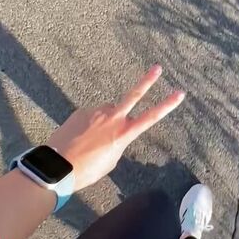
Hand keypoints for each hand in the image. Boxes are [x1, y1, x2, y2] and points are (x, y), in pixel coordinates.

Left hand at [48, 65, 184, 191]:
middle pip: (134, 95)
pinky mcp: (82, 111)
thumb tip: (113, 130)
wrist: (58, 166)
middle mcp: (113, 118)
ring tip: (92, 140)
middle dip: (148, 80)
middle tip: (157, 67)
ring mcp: (96, 112)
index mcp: (124, 134)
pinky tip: (81, 137)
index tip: (179, 93)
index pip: (152, 116)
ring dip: (106, 120)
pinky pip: (91, 116)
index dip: (167, 105)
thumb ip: (118, 141)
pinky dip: (90, 124)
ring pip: (108, 111)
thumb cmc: (88, 170)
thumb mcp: (112, 160)